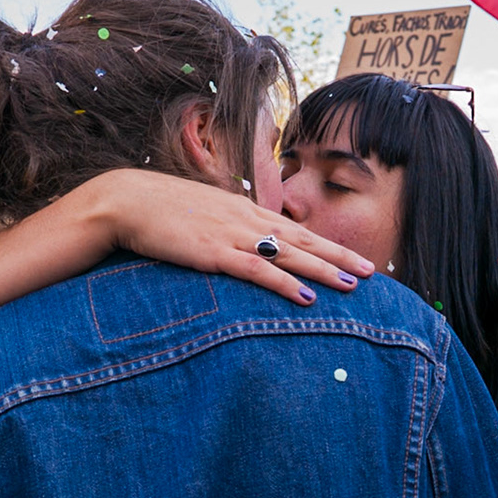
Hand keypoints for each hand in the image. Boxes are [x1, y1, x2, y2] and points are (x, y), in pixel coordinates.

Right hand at [91, 169, 374, 304]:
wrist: (126, 200)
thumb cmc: (159, 210)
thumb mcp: (200, 215)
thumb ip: (224, 228)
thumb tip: (242, 245)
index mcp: (243, 211)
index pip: (295, 229)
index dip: (326, 244)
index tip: (352, 257)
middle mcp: (245, 220)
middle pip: (302, 239)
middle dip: (338, 256)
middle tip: (371, 272)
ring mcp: (231, 236)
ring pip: (289, 254)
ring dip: (323, 269)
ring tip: (353, 285)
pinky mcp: (213, 253)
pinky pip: (257, 271)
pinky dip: (284, 283)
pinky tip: (306, 297)